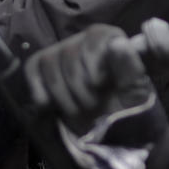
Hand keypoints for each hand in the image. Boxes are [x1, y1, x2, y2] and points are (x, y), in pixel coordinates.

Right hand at [25, 24, 156, 135]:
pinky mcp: (43, 68)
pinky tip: (49, 105)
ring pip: (49, 61)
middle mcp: (84, 40)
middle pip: (69, 52)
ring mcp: (62, 52)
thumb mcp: (136, 92)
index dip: (94, 63)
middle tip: (92, 105)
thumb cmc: (126, 109)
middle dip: (80, 86)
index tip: (100, 84)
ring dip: (62, 93)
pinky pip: (32, 68)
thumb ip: (130, 67)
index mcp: (110, 39)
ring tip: (77, 109)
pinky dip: (38, 89)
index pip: (95, 36)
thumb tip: (117, 43)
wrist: (106, 132)